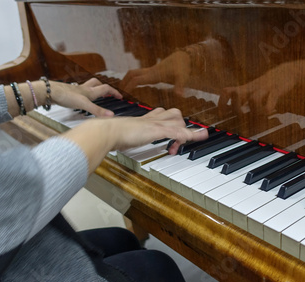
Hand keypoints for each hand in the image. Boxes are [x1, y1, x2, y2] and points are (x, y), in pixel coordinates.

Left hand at [51, 78, 122, 116]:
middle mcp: (84, 89)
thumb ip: (97, 110)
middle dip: (104, 87)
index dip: (114, 92)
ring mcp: (76, 90)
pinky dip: (83, 94)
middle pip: (97, 84)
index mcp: (90, 92)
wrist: (50, 92)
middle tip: (107, 93)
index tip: (120, 97)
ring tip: (95, 95)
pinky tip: (80, 100)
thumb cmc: (66, 96)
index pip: (106, 89)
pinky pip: (79, 92)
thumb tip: (112, 115)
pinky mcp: (69, 93)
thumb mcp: (84, 104)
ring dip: (93, 88)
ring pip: (87, 86)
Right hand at [61, 107, 208, 174]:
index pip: (162, 115)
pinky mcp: (156, 130)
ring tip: (199, 137)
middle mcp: (151, 119)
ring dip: (188, 131)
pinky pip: (177, 131)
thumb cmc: (108, 135)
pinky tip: (196, 137)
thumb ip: (121, 139)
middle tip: (180, 141)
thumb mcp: (119, 137)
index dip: (169, 123)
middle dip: (181, 125)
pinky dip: (188, 135)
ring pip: (179, 121)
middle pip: (174, 114)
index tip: (170, 137)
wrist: (106, 131)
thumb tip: (114, 145)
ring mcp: (154, 123)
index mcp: (143, 119)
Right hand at [120, 51, 191, 95]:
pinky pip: (139, 74)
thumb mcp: (182, 77)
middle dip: (124, 82)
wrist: (184, 57)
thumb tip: (180, 95)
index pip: (136, 80)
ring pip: (134, 73)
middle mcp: (149, 71)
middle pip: (131, 74)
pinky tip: (133, 86)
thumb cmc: (183, 67)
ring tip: (123, 90)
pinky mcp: (153, 70)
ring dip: (127, 80)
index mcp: (153, 74)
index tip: (123, 95)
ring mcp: (150, 70)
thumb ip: (180, 86)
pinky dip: (133, 79)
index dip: (128, 87)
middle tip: (118, 93)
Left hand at [218, 62, 299, 115]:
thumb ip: (242, 100)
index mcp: (244, 89)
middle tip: (243, 115)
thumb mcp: (252, 90)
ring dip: (254, 111)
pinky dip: (268, 109)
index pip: (226, 92)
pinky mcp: (276, 90)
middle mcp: (251, 88)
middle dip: (236, 108)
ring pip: (254, 99)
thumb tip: (232, 113)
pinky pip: (271, 100)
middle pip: (236, 95)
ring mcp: (264, 88)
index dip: (222, 103)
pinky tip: (268, 111)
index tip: (223, 113)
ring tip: (258, 114)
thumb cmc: (267, 85)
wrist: (286, 72)